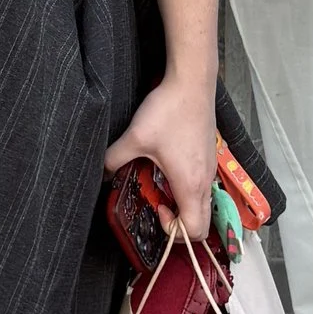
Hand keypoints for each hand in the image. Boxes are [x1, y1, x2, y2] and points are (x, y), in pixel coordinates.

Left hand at [104, 78, 216, 239]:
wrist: (192, 82)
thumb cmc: (170, 110)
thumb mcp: (134, 138)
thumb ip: (114, 159)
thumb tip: (102, 173)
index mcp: (190, 184)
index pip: (194, 230)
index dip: (173, 230)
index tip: (155, 207)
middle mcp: (205, 181)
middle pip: (202, 223)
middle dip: (180, 225)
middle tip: (158, 206)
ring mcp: (210, 169)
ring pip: (203, 204)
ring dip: (183, 205)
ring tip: (161, 185)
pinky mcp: (209, 156)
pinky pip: (202, 185)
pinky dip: (188, 188)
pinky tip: (169, 167)